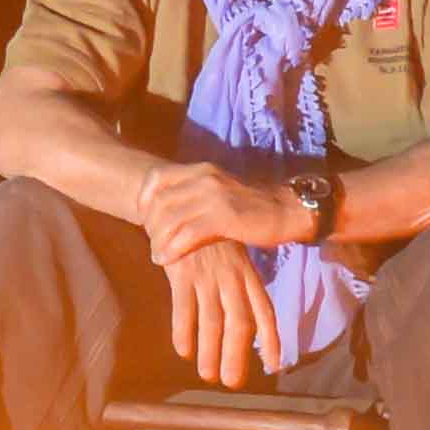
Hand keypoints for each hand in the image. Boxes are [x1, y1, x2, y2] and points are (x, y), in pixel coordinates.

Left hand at [129, 155, 291, 268]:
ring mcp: (213, 196)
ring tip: (157, 255)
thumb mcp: (218, 192)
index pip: (156, 178)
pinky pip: (185, 234)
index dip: (143, 199)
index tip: (143, 218)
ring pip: (169, 219)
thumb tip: (166, 209)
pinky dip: (171, 249)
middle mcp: (203, 178)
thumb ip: (193, 195)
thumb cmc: (251, 208)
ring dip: (158, 241)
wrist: (286, 212)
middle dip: (150, 226)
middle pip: (158, 202)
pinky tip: (165, 259)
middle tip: (153, 243)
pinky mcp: (222, 217)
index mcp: (201, 170)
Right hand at [159, 234, 285, 388]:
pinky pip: (183, 306)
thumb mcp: (232, 259)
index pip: (263, 310)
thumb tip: (250, 327)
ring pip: (211, 320)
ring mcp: (206, 274)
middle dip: (237, 354)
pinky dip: (183, 330)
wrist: (179, 203)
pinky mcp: (181, 271)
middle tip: (232, 382)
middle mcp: (230, 277)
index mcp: (246, 275)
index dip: (270, 338)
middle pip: (239, 322)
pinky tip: (183, 350)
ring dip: (210, 350)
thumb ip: (240, 289)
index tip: (275, 365)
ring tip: (207, 375)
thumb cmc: (209, 240)